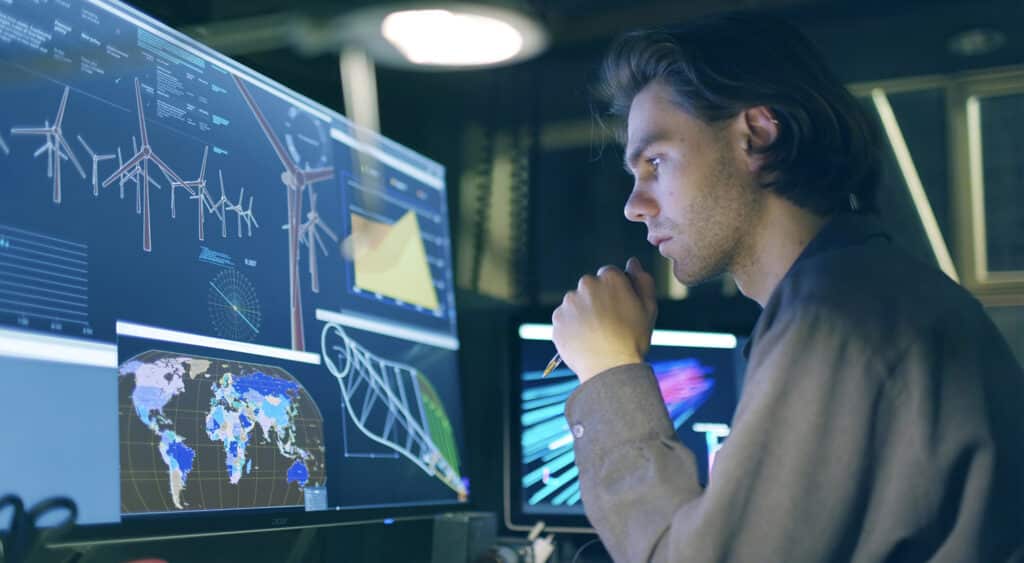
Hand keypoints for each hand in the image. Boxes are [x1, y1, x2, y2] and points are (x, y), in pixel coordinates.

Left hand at [551, 257, 656, 382]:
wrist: (609, 368)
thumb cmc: (632, 339)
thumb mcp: (648, 308)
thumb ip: (642, 280)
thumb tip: (633, 262)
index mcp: (610, 278)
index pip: (609, 275)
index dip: (616, 291)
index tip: (619, 309)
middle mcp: (586, 284)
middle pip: (590, 287)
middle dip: (597, 300)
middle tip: (608, 323)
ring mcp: (569, 302)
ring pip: (576, 303)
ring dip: (583, 313)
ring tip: (596, 334)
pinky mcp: (557, 319)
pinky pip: (565, 319)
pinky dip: (571, 327)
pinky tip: (584, 340)